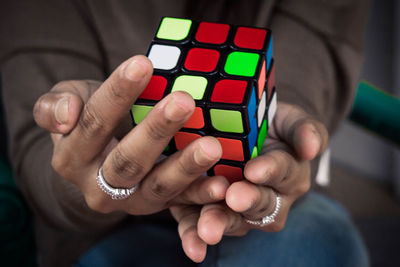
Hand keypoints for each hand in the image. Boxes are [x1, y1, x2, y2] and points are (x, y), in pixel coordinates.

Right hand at [33, 55, 228, 214]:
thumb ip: (53, 105)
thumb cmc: (87, 123)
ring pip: (157, 186)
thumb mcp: (64, 105)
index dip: (117, 94)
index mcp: (70, 158)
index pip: (93, 124)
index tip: (143, 64)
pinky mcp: (156, 205)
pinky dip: (201, 194)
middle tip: (183, 101)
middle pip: (127, 160)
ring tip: (211, 145)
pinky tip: (222, 183)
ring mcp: (129, 201)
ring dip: (185, 166)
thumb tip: (67, 113)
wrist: (97, 161)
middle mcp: (97, 187)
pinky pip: (180, 204)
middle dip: (156, 130)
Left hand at [170, 102, 327, 261]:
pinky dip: (196, 236)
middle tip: (234, 198)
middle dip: (248, 201)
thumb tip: (312, 148)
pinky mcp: (215, 213)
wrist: (244, 135)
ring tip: (208, 228)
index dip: (269, 171)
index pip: (283, 172)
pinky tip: (192, 245)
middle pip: (262, 204)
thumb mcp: (288, 120)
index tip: (254, 171)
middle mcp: (271, 198)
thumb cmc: (270, 126)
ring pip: (235, 220)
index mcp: (290, 174)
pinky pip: (207, 225)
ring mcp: (242, 210)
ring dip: (222, 223)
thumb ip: (304, 129)